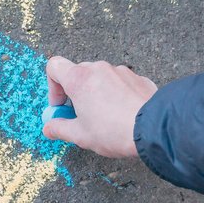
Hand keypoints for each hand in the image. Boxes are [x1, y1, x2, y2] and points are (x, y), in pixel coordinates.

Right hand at [42, 56, 157, 158]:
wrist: (154, 129)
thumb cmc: (114, 131)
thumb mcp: (80, 135)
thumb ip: (59, 129)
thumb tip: (49, 128)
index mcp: (79, 79)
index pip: (54, 66)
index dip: (53, 87)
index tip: (61, 106)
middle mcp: (99, 69)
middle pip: (78, 73)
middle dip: (75, 93)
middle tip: (81, 116)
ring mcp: (120, 71)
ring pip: (100, 78)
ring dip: (96, 93)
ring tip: (105, 118)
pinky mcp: (138, 78)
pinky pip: (120, 83)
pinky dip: (116, 94)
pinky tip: (123, 115)